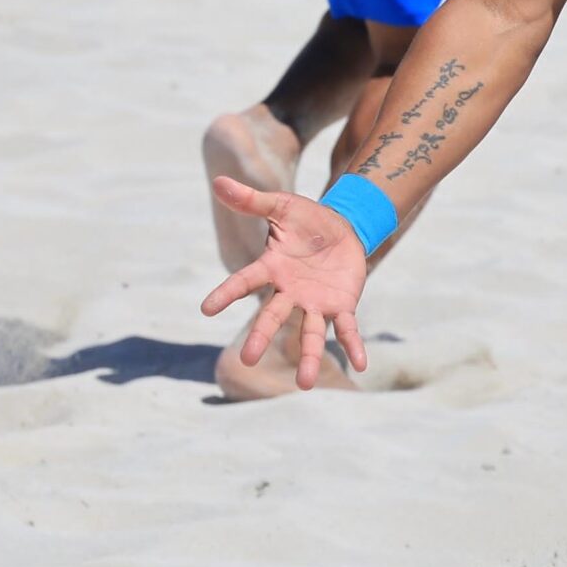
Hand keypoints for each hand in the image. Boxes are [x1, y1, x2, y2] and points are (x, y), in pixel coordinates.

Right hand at [199, 177, 371, 389]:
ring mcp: (315, 302)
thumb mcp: (282, 206)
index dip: (226, 294)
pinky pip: (347, 328)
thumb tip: (218, 182)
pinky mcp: (341, 305)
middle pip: (272, 316)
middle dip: (261, 336)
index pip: (245, 282)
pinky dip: (353, 346)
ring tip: (305, 384)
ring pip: (310, 333)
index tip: (206, 309)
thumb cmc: (307, 220)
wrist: (344, 227)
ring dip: (309, 357)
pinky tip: (361, 364)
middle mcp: (290, 292)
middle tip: (247, 359)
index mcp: (272, 268)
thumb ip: (252, 201)